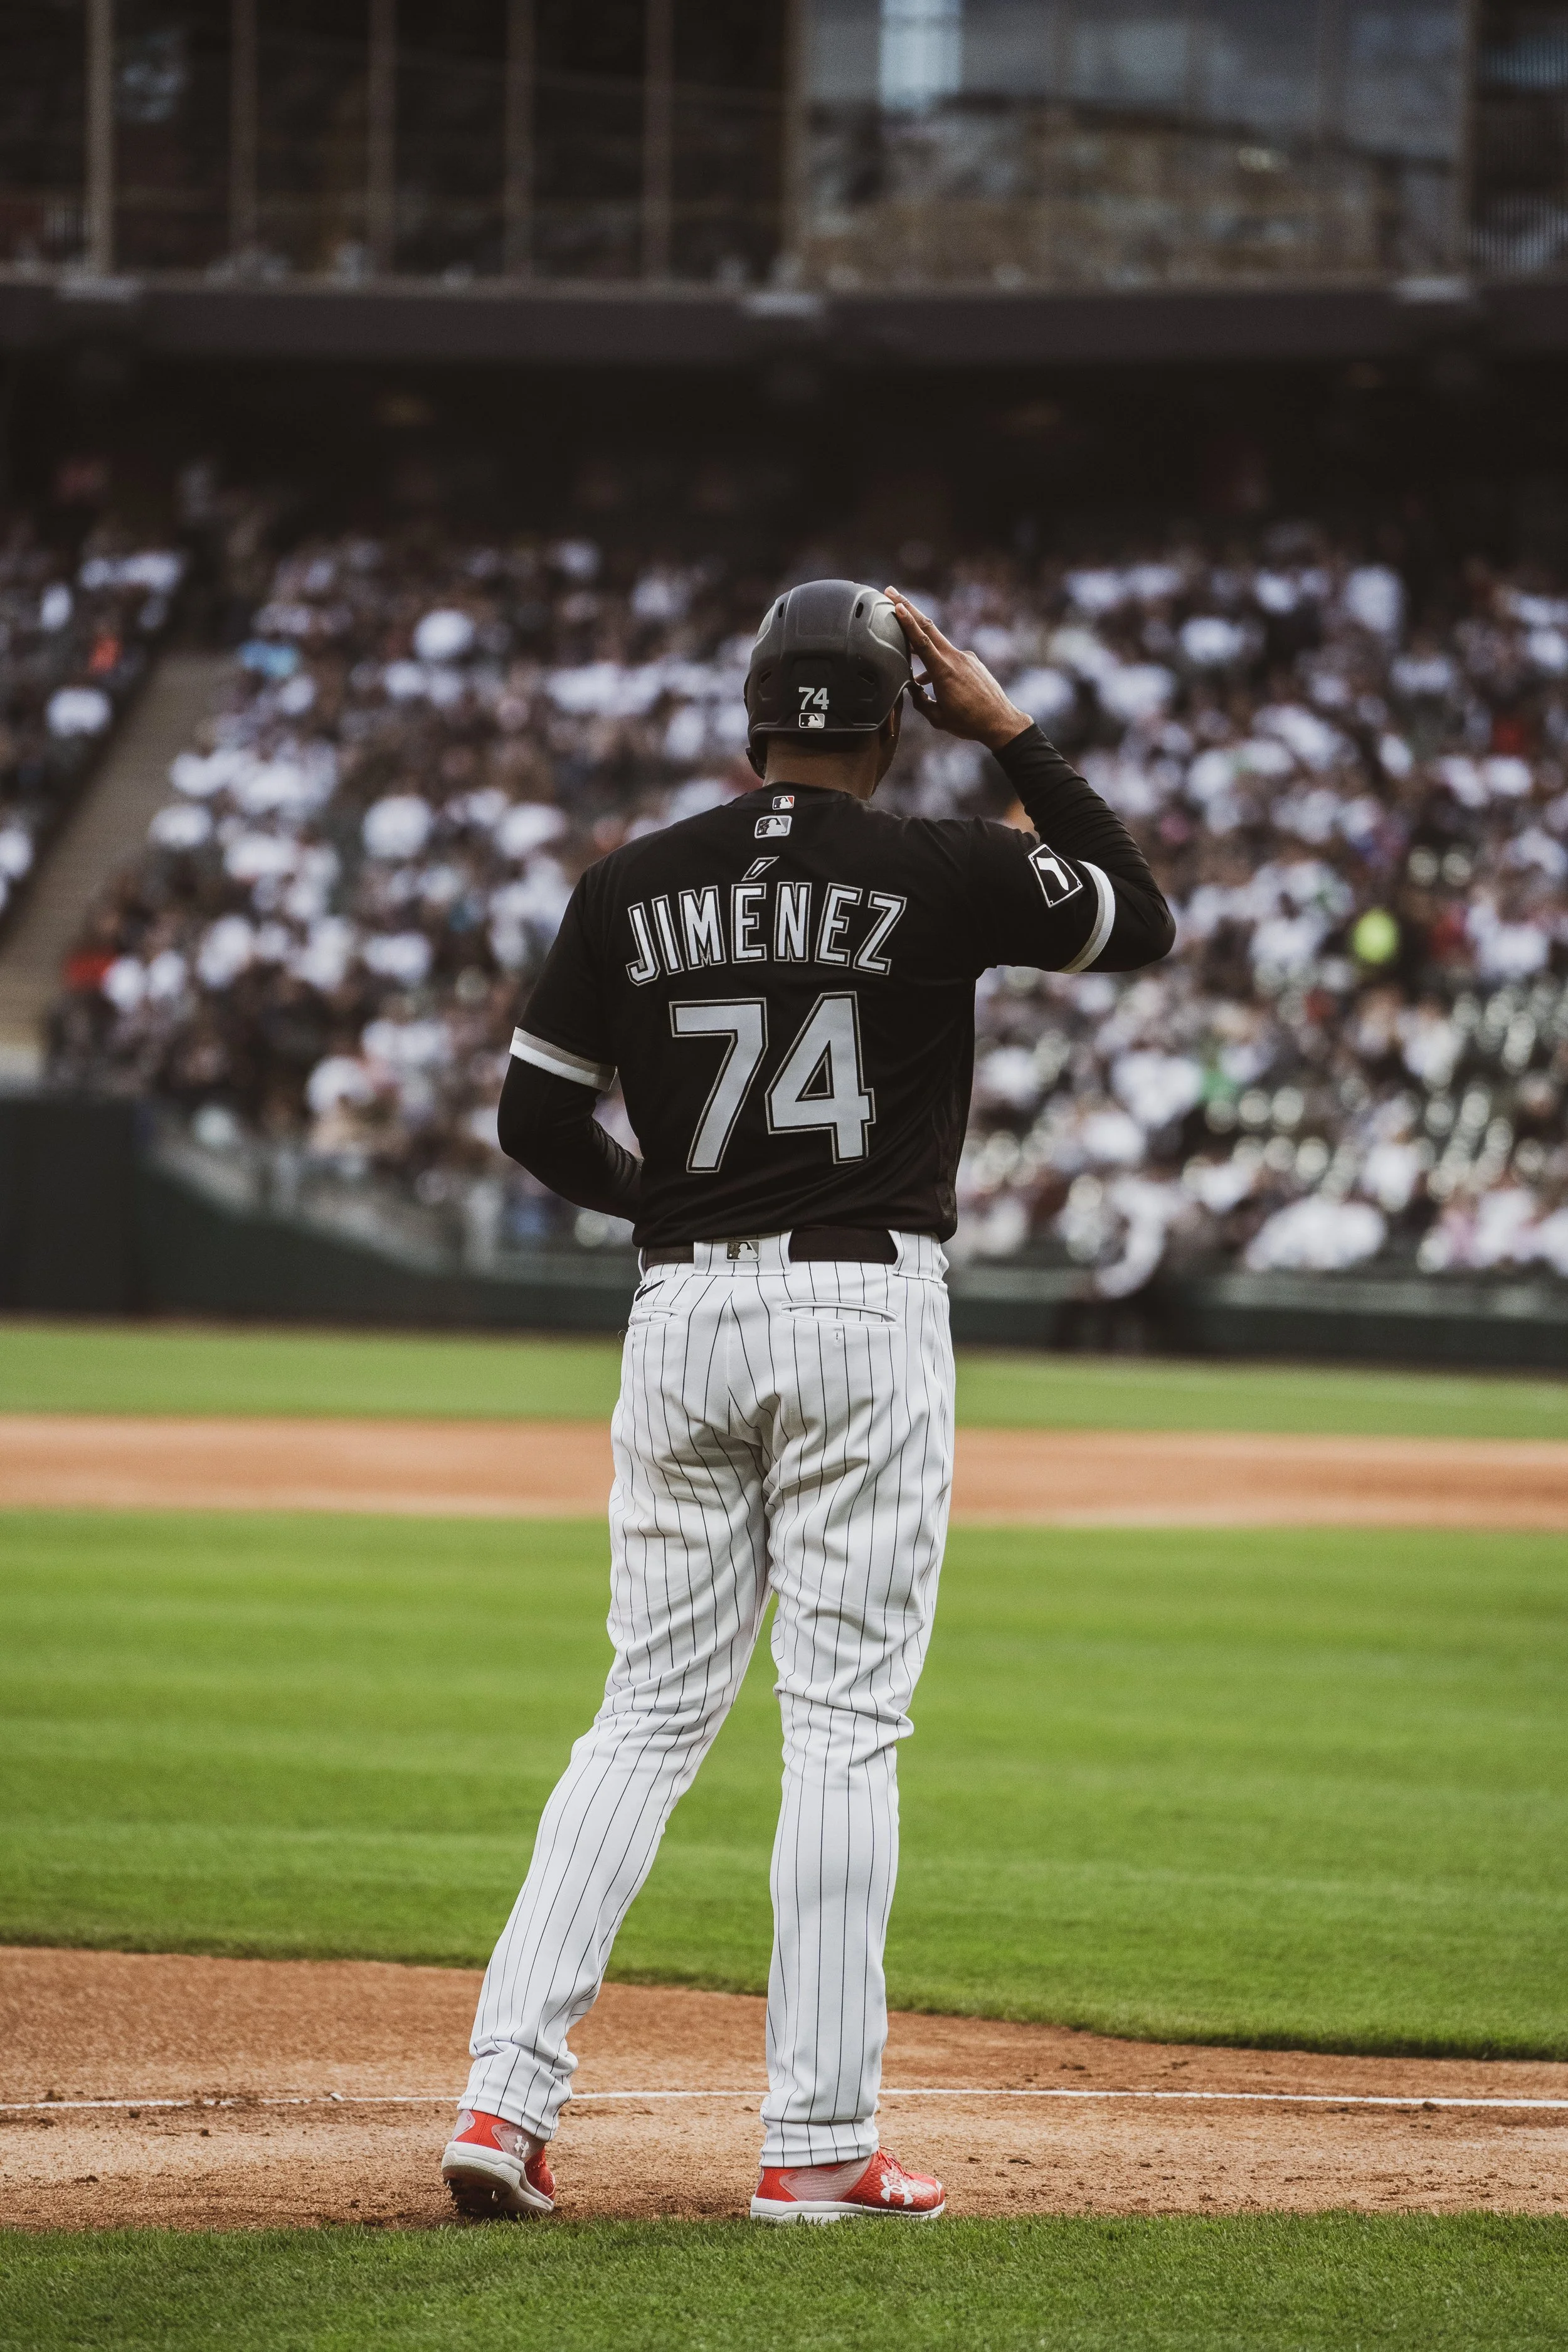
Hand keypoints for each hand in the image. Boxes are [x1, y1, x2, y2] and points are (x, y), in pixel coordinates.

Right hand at [885, 588, 1032, 751]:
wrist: (1001, 722)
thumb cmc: (969, 723)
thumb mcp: (937, 717)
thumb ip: (920, 701)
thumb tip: (913, 690)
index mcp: (943, 671)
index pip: (921, 640)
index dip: (907, 621)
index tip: (897, 604)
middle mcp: (955, 658)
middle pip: (928, 626)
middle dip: (909, 608)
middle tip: (892, 593)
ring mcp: (966, 658)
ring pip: (938, 645)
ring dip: (921, 648)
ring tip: (912, 664)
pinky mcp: (973, 662)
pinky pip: (949, 658)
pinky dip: (938, 665)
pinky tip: (934, 683)